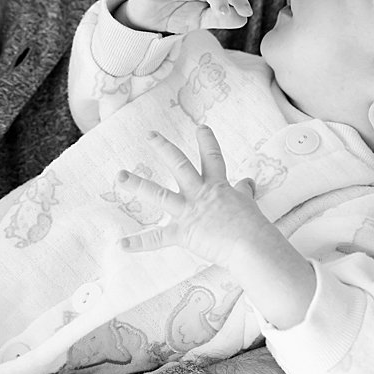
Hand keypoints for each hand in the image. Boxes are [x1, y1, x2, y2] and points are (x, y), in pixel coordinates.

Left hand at [117, 127, 276, 262]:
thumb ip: (244, 191)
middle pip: (180, 165)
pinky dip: (138, 243)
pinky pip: (157, 239)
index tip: (200, 127)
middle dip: (164, 148)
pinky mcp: (183, 234)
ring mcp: (189, 213)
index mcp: (218, 186)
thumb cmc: (253, 226)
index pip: (212, 157)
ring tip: (120, 176)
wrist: (250, 245)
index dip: (207, 141)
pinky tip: (121, 244)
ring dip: (137, 185)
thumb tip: (247, 182)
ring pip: (158, 194)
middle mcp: (200, 194)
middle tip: (150, 135)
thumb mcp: (249, 203)